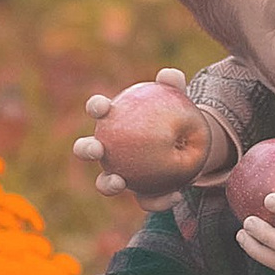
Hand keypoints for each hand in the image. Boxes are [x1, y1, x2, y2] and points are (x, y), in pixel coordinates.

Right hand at [75, 65, 199, 201]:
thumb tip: (169, 75)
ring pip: (105, 183)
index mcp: (114, 122)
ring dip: (107, 184)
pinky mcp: (140, 194)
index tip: (103, 107)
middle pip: (88, 149)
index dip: (96, 107)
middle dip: (86, 149)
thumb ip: (175, 87)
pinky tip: (176, 195)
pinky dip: (160, 199)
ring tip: (119, 182)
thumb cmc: (176, 116)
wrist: (189, 146)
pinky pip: (145, 199)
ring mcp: (120, 174)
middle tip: (96, 149)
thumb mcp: (180, 100)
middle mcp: (109, 150)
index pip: (99, 111)